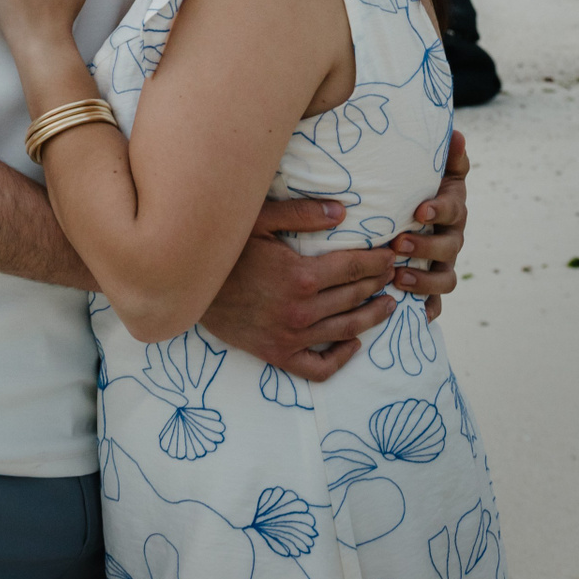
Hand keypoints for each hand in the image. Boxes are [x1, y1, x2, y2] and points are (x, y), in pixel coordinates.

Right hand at [200, 198, 398, 380]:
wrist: (185, 286)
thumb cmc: (222, 250)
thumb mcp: (257, 221)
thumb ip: (301, 214)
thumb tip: (343, 211)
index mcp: (300, 276)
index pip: (356, 267)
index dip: (379, 260)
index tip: (392, 254)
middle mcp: (302, 310)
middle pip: (356, 296)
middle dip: (379, 282)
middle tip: (393, 273)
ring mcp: (292, 337)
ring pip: (347, 329)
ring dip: (374, 316)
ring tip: (388, 305)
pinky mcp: (279, 355)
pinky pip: (320, 367)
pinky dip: (342, 357)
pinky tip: (353, 343)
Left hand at [390, 128, 468, 319]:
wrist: (416, 214)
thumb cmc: (420, 188)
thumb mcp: (433, 170)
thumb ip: (447, 156)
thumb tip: (456, 133)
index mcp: (451, 210)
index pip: (453, 210)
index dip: (440, 210)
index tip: (420, 210)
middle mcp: (451, 239)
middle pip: (448, 248)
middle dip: (425, 247)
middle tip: (398, 243)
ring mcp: (443, 264)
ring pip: (446, 279)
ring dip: (425, 280)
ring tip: (399, 278)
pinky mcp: (432, 285)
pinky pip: (436, 303)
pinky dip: (428, 310)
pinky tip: (416, 317)